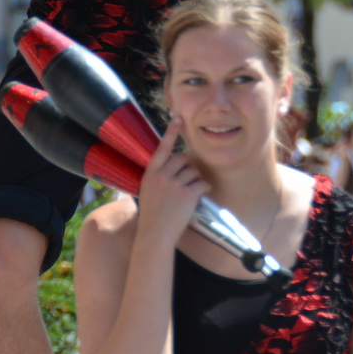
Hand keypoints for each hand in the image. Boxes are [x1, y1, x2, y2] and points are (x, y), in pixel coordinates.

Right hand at [137, 116, 208, 248]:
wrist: (154, 235)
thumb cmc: (152, 215)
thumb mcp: (147, 191)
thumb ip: (157, 177)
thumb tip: (171, 166)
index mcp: (151, 173)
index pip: (162, 147)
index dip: (171, 132)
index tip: (178, 117)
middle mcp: (162, 175)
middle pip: (183, 159)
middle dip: (188, 167)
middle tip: (186, 182)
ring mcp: (175, 184)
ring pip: (194, 171)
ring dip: (196, 179)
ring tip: (190, 193)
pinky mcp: (188, 194)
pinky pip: (203, 183)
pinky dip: (205, 189)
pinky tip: (200, 196)